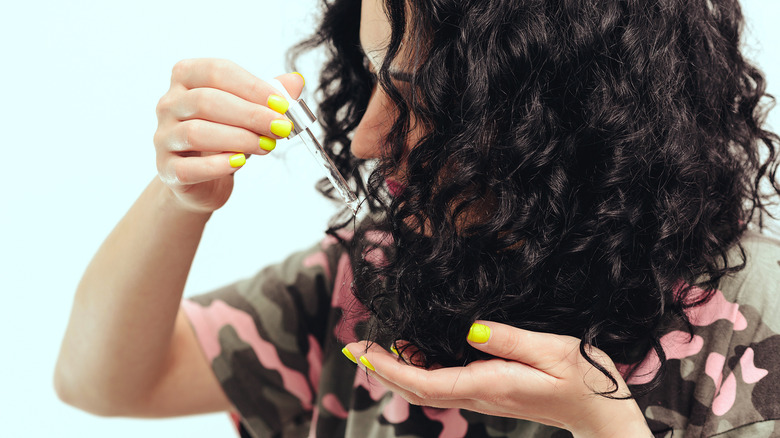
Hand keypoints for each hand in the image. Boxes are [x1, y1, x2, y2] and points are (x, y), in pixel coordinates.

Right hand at [153, 58, 303, 212]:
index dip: (253, 87)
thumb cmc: (225, 136)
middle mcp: (168, 104)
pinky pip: (189, 167)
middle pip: (206, 101)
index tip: (282, 105)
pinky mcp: (166, 169)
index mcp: (186, 77)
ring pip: (196, 133)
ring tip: (267, 146)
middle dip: (250, 115)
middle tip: (280, 127)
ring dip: (239, 139)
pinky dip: (218, 165)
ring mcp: (163, 137)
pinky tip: (240, 162)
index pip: (217, 71)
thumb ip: (269, 95)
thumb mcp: (248, 111)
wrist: (203, 179)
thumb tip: (295, 81)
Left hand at [345, 321, 651, 437]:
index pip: (424, 382)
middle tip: (356, 348)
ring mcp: (482, 397)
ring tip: (378, 348)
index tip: (362, 351)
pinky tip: (415, 353)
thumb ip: (510, 339)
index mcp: (488, 384)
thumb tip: (470, 329)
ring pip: (426, 390)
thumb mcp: (553, 350)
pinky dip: (419, 372)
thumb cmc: (583, 378)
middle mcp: (478, 395)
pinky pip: (443, 385)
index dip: (388, 368)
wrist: (599, 413)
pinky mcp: (488, 393)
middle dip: (382, 371)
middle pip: (416, 390)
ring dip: (397, 372)